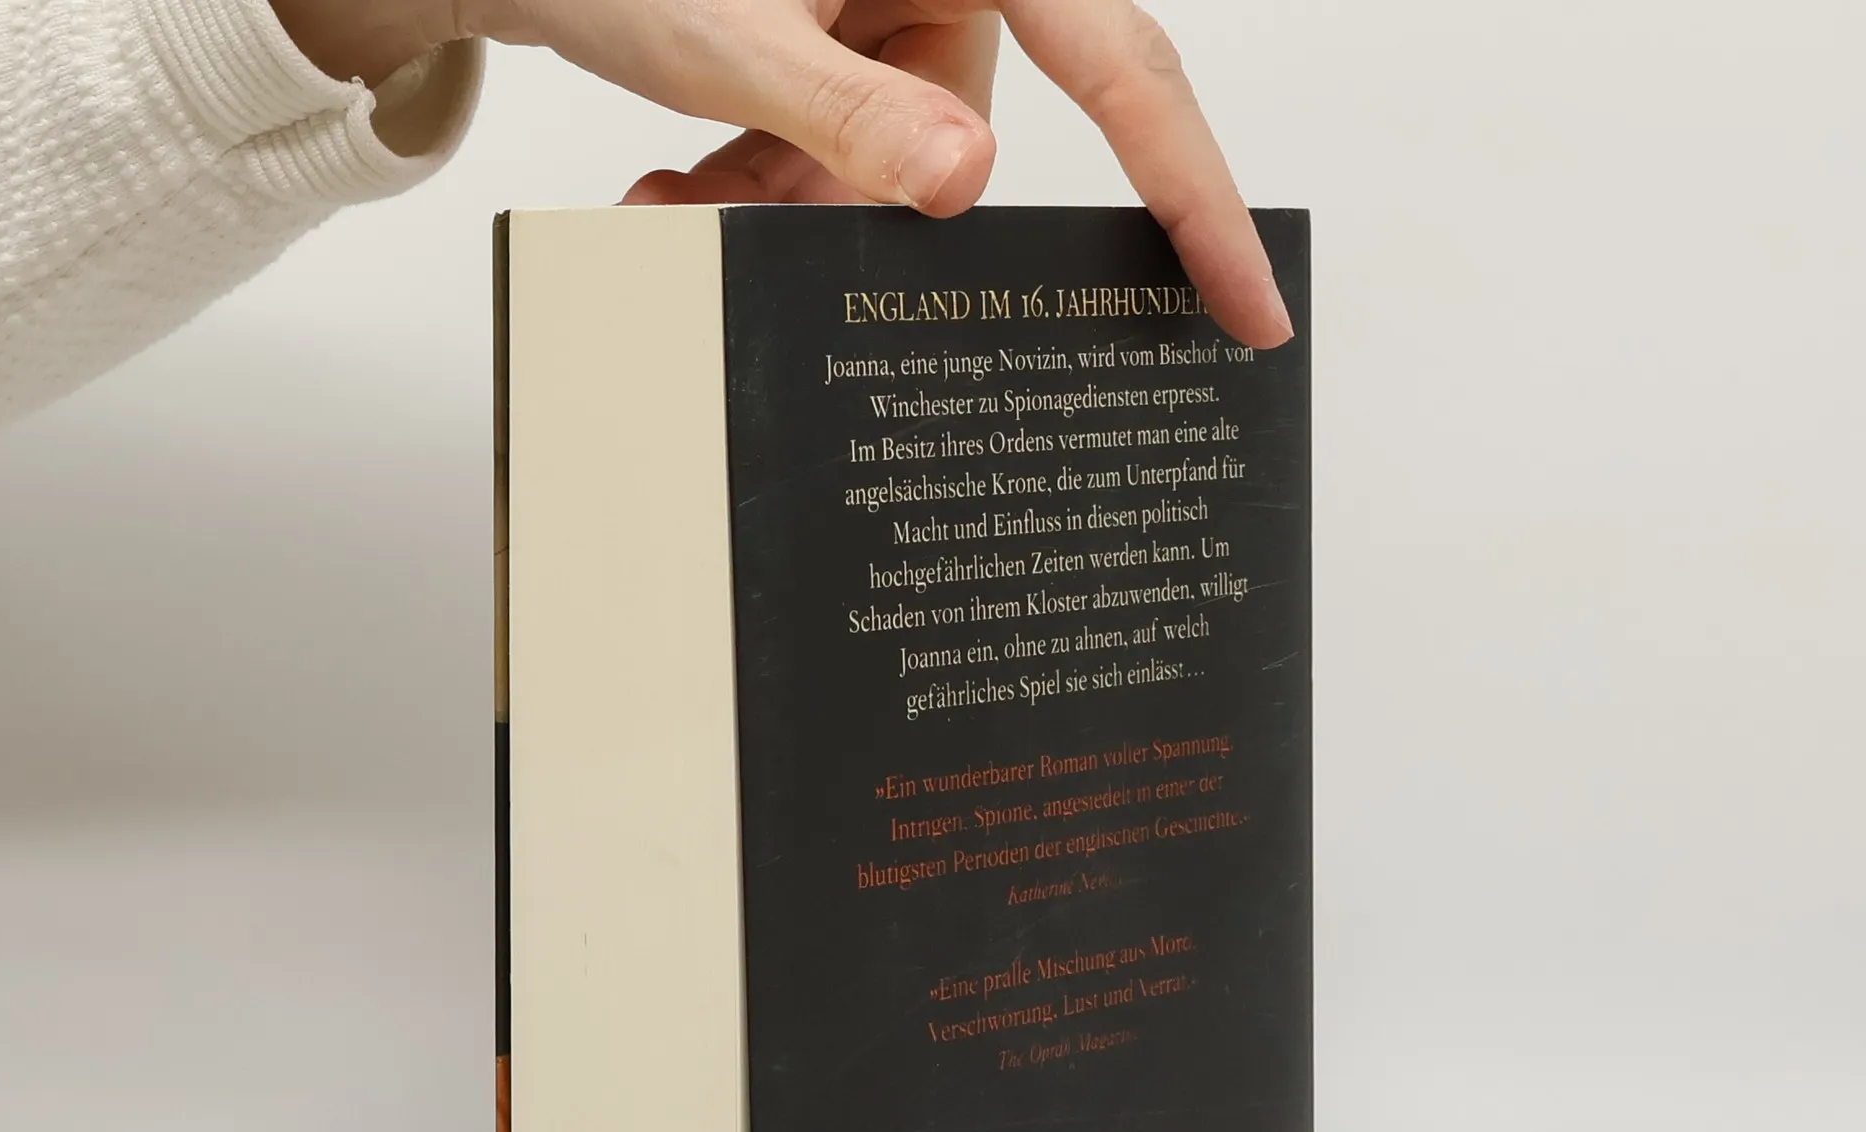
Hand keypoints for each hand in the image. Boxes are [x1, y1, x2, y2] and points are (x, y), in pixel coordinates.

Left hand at [273, 0, 1291, 346]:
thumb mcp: (724, 30)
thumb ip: (844, 113)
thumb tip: (966, 182)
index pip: (1123, 67)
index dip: (1197, 194)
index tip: (1250, 303)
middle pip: (973, 135)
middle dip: (858, 205)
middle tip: (750, 217)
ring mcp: (898, 3)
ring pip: (897, 163)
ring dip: (792, 201)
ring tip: (680, 186)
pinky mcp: (854, 36)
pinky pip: (851, 147)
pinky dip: (774, 180)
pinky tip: (689, 170)